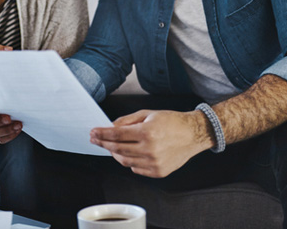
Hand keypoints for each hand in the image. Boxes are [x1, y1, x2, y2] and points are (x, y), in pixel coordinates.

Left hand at [90, 110, 210, 177]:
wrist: (193, 134)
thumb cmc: (172, 122)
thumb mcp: (148, 114)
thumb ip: (127, 120)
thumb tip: (110, 126)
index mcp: (147, 132)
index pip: (117, 135)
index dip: (102, 134)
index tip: (93, 133)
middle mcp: (150, 149)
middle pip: (117, 149)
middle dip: (103, 144)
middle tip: (95, 139)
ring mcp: (154, 163)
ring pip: (125, 161)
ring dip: (115, 154)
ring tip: (111, 147)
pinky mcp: (158, 172)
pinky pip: (136, 169)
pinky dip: (129, 162)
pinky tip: (129, 153)